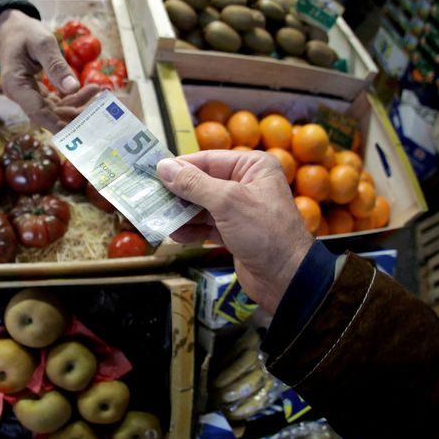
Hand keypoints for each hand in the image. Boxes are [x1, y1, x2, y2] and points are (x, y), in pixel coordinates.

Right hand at [0, 9, 90, 130]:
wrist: (13, 28)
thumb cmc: (25, 32)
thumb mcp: (42, 43)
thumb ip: (56, 66)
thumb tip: (73, 87)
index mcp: (16, 85)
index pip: (37, 112)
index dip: (56, 124)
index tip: (76, 132)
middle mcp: (21, 95)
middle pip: (49, 114)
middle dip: (74, 115)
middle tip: (98, 110)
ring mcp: (30, 96)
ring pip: (56, 109)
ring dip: (78, 104)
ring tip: (98, 92)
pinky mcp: (38, 93)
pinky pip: (58, 101)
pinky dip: (74, 97)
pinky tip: (91, 90)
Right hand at [157, 150, 312, 314]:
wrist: (288, 279)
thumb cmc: (266, 233)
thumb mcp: (227, 202)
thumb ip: (194, 184)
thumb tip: (164, 167)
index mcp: (252, 167)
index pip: (208, 159)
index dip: (180, 166)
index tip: (152, 172)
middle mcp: (246, 184)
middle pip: (202, 183)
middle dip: (178, 193)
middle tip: (150, 197)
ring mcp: (240, 210)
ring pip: (201, 206)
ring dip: (181, 214)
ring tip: (159, 218)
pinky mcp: (234, 232)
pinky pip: (206, 225)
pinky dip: (191, 230)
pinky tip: (175, 235)